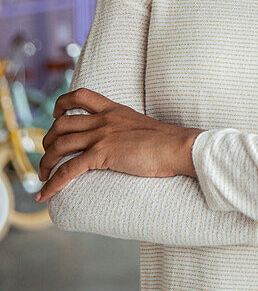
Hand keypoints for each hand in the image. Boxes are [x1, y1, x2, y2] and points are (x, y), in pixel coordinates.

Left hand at [35, 88, 201, 202]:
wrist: (180, 147)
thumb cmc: (168, 142)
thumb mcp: (143, 125)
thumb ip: (127, 128)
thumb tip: (123, 141)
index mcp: (115, 110)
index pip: (81, 95)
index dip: (62, 103)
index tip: (56, 114)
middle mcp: (105, 119)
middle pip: (61, 124)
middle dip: (47, 140)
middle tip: (48, 156)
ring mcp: (103, 135)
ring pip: (59, 146)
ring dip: (45, 163)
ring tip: (44, 176)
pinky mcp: (103, 154)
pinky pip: (68, 169)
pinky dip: (53, 183)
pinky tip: (45, 195)